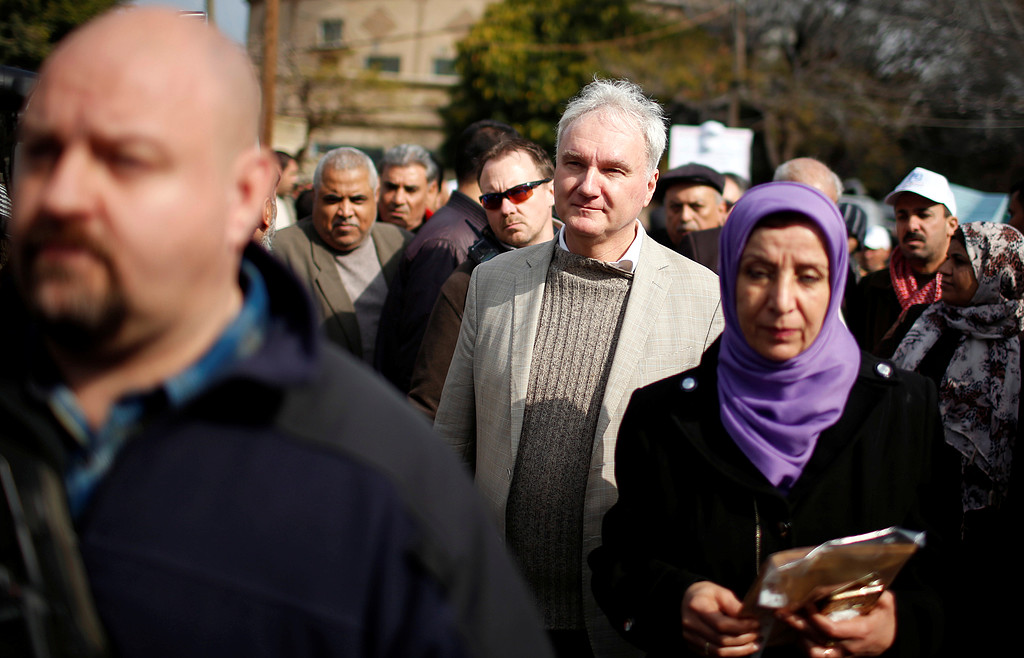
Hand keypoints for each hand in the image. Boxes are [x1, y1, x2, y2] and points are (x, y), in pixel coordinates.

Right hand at [682, 581, 761, 655]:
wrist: (685, 599)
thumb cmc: (704, 594)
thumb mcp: (719, 592)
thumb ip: (734, 605)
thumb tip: (750, 619)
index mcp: (697, 607)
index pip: (722, 624)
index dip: (742, 627)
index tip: (756, 624)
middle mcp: (691, 624)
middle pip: (721, 639)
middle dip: (743, 639)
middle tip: (757, 635)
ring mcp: (690, 637)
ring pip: (719, 651)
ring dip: (739, 650)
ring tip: (754, 645)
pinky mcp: (693, 645)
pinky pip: (714, 654)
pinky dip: (730, 653)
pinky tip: (742, 648)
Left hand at [780, 590, 896, 656]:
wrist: (890, 639)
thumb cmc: (885, 618)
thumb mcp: (884, 601)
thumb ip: (873, 589)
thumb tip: (858, 573)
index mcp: (860, 631)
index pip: (831, 630)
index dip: (815, 619)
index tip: (808, 604)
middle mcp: (849, 646)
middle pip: (817, 641)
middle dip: (797, 625)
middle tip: (782, 611)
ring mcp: (842, 654)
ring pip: (815, 653)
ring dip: (799, 637)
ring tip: (788, 621)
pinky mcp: (837, 656)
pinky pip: (817, 656)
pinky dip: (804, 645)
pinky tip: (797, 632)